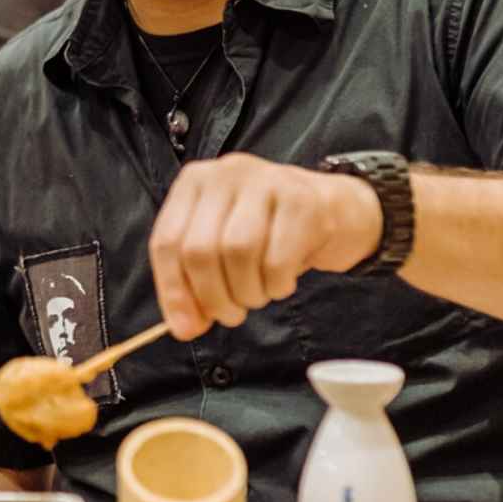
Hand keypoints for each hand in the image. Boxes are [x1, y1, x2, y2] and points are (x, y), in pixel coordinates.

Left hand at [148, 153, 381, 340]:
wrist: (336, 211)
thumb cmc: (269, 233)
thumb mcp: (222, 250)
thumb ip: (195, 285)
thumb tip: (183, 327)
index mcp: (194, 183)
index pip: (166, 242)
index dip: (173, 291)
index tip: (186, 328)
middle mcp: (225, 173)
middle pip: (199, 249)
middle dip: (212, 297)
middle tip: (230, 316)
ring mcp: (266, 180)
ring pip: (238, 252)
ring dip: (247, 292)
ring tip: (257, 297)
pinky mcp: (302, 200)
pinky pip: (277, 259)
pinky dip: (276, 285)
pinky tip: (281, 283)